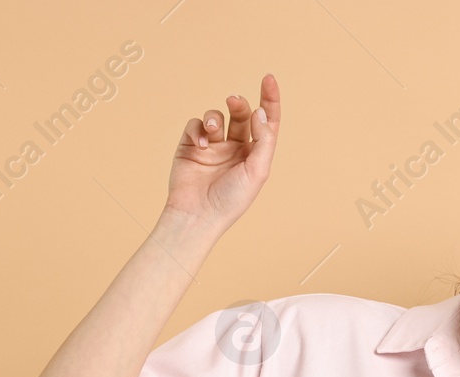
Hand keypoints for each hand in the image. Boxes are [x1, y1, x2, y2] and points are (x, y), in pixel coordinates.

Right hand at [164, 73, 280, 226]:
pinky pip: (195, 125)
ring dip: (215, 117)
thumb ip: (263, 140)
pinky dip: (198, 130)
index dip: (269, 100)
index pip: (265, 122)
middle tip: (234, 100)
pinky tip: (200, 145)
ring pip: (216, 117)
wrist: (197, 215)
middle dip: (239, 104)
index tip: (268, 79)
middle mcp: (235, 148)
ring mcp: (213, 146)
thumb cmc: (231, 199)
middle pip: (241, 114)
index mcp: (255, 154)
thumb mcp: (257, 171)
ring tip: (212, 130)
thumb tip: (260, 111)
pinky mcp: (191, 146)